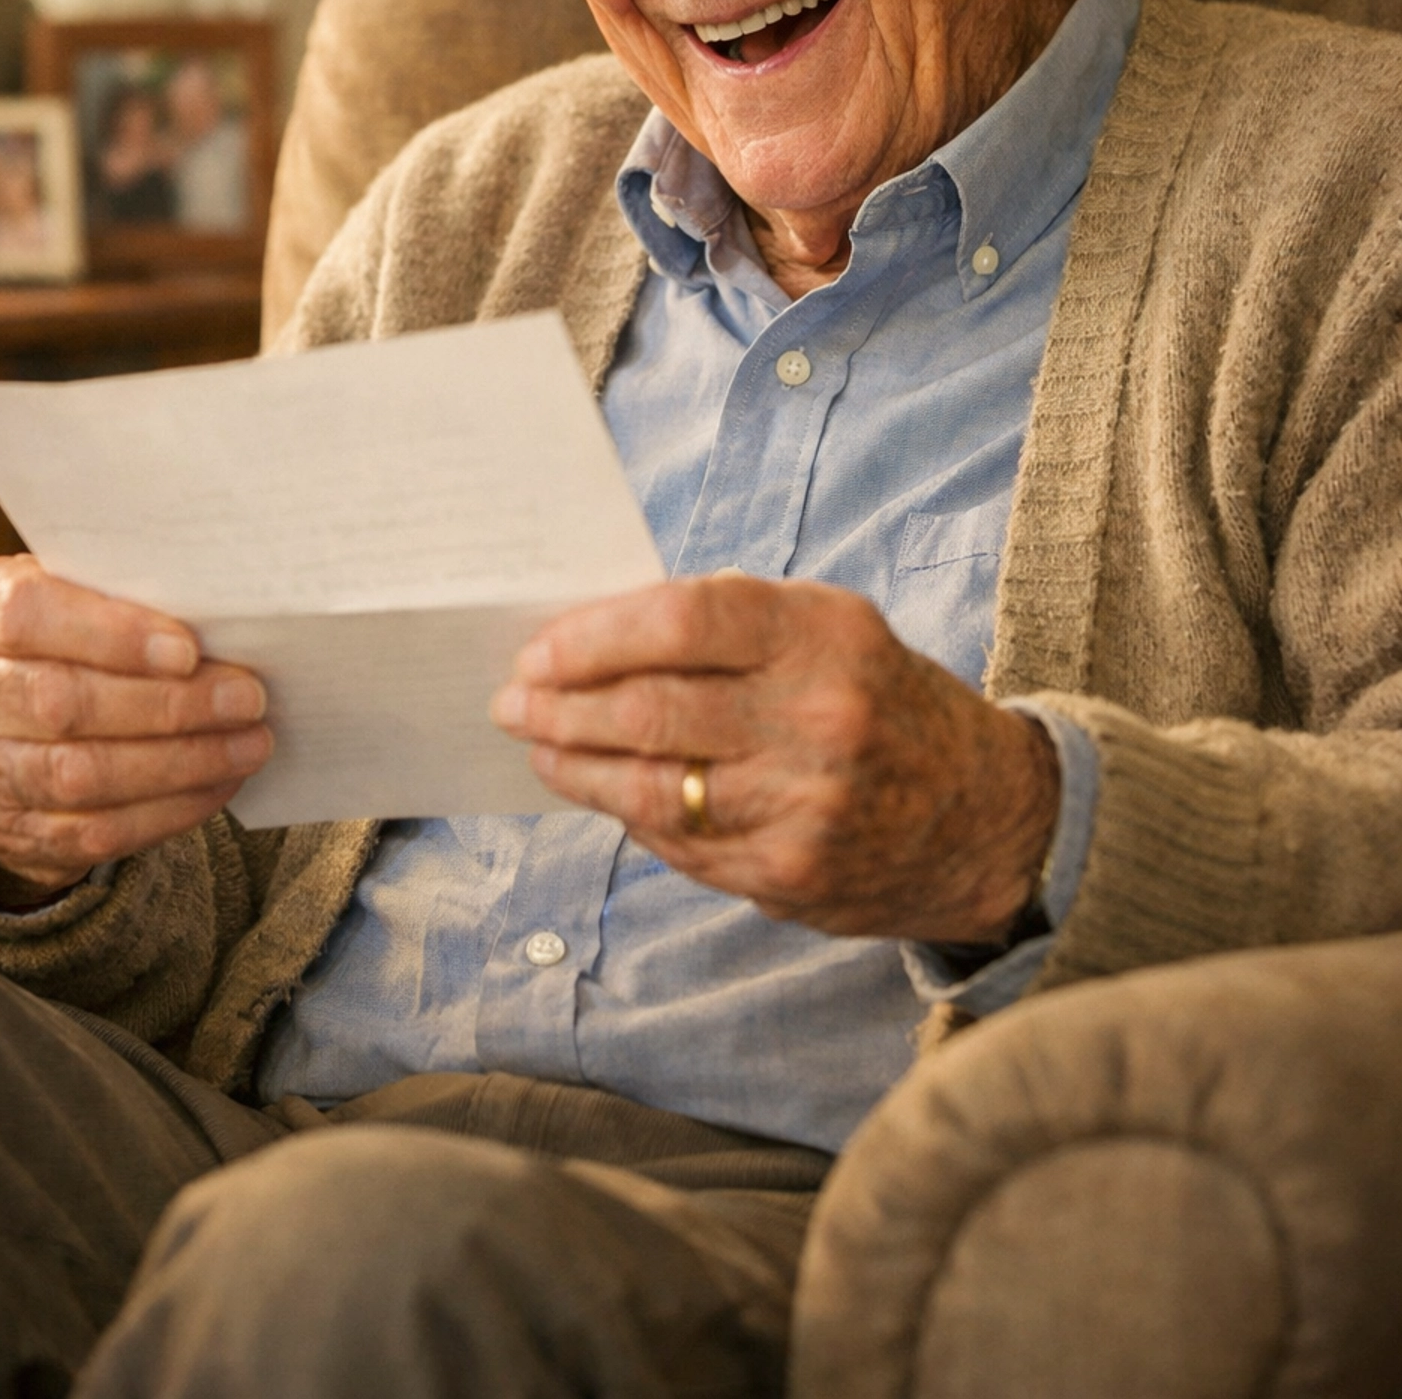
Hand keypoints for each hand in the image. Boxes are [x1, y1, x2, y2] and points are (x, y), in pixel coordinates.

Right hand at [0, 555, 272, 904]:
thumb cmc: (48, 630)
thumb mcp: (57, 589)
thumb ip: (114, 594)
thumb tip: (218, 614)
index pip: (28, 616)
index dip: (109, 634)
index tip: (188, 648)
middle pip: (62, 704)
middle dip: (168, 705)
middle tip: (247, 698)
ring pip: (80, 777)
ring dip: (180, 763)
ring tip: (250, 744)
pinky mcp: (7, 831)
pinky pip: (92, 832)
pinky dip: (168, 810)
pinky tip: (220, 784)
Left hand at [491, 574, 1058, 941]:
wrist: (985, 815)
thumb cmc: (880, 701)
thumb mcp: (827, 630)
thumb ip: (726, 626)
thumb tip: (591, 635)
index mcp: (826, 635)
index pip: (679, 623)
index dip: (592, 637)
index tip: (539, 647)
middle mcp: (819, 719)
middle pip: (648, 709)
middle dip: (560, 704)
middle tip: (512, 699)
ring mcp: (803, 806)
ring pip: (646, 785)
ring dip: (572, 764)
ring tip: (539, 744)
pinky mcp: (787, 874)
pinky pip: (674, 840)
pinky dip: (623, 811)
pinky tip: (597, 789)